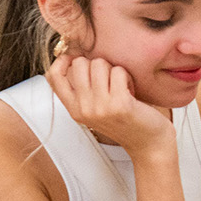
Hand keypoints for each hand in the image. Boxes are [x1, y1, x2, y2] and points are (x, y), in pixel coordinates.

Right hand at [46, 54, 172, 155]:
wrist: (148, 143)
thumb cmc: (124, 121)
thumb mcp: (95, 109)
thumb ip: (82, 90)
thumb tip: (72, 57)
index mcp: (74, 109)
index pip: (53, 76)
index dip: (62, 61)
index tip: (76, 59)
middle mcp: (83, 109)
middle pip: (78, 64)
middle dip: (96, 64)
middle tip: (108, 79)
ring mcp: (100, 107)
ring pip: (99, 64)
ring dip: (113, 70)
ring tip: (120, 86)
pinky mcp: (120, 104)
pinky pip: (118, 71)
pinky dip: (127, 76)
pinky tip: (130, 91)